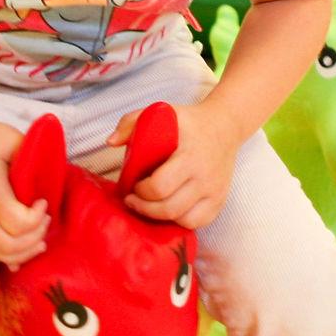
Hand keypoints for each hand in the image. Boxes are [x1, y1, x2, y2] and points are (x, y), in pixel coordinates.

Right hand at [0, 121, 48, 268]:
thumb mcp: (11, 138)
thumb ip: (33, 155)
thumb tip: (52, 172)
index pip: (16, 222)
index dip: (36, 218)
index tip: (43, 201)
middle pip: (9, 246)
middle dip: (35, 237)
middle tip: (46, 218)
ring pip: (1, 254)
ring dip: (25, 251)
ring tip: (41, 236)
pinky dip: (12, 257)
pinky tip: (26, 251)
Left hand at [116, 102, 241, 229]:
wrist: (225, 126)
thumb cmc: (188, 122)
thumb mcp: (161, 112)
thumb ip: (132, 122)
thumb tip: (110, 142)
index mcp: (190, 155)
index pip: (160, 186)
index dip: (140, 191)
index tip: (133, 185)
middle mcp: (205, 177)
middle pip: (169, 208)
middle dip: (144, 208)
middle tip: (133, 200)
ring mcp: (215, 192)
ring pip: (183, 220)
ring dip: (160, 217)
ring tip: (149, 205)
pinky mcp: (219, 201)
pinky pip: (197, 223)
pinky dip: (179, 221)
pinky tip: (168, 210)